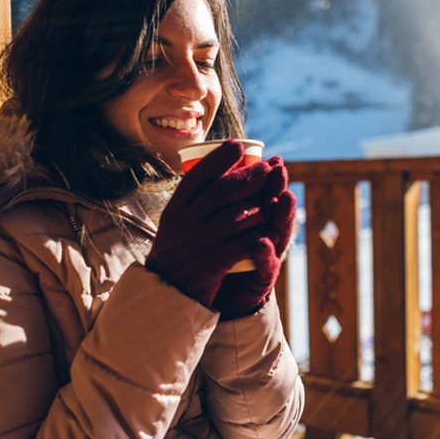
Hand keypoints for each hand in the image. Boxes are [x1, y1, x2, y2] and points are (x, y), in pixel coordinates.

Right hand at [145, 140, 286, 307]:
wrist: (166, 292)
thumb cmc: (176, 250)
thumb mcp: (175, 221)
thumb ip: (192, 199)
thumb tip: (215, 165)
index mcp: (176, 208)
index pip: (198, 176)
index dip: (219, 158)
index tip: (237, 145)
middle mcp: (186, 222)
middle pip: (223, 191)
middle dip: (250, 176)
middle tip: (269, 167)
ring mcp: (201, 242)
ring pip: (238, 215)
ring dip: (260, 205)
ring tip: (273, 198)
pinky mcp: (215, 263)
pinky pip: (244, 243)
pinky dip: (259, 235)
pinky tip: (269, 231)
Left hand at [212, 162, 296, 319]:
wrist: (215, 295)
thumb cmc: (218, 254)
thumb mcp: (216, 224)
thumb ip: (218, 201)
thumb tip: (204, 169)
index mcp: (254, 220)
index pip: (265, 195)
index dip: (270, 177)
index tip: (272, 158)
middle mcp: (265, 234)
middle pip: (276, 208)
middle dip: (278, 188)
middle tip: (279, 170)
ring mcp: (267, 255)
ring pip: (278, 232)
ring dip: (282, 215)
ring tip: (284, 197)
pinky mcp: (262, 278)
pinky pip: (265, 265)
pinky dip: (265, 254)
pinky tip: (262, 243)